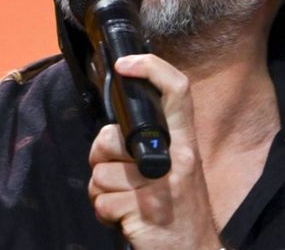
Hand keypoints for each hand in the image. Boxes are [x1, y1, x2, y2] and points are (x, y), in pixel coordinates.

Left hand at [88, 54, 221, 249]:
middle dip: (100, 157)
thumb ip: (151, 149)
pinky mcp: (144, 214)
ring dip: (103, 193)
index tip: (125, 64)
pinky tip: (125, 220)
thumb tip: (111, 133)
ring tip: (126, 203)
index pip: (178, 92)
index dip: (151, 68)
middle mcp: (177, 162)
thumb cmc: (180, 212)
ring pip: (99, 175)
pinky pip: (101, 203)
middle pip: (111, 137)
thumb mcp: (178, 171)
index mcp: (185, 146)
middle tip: (117, 175)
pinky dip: (105, 215)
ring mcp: (160, 188)